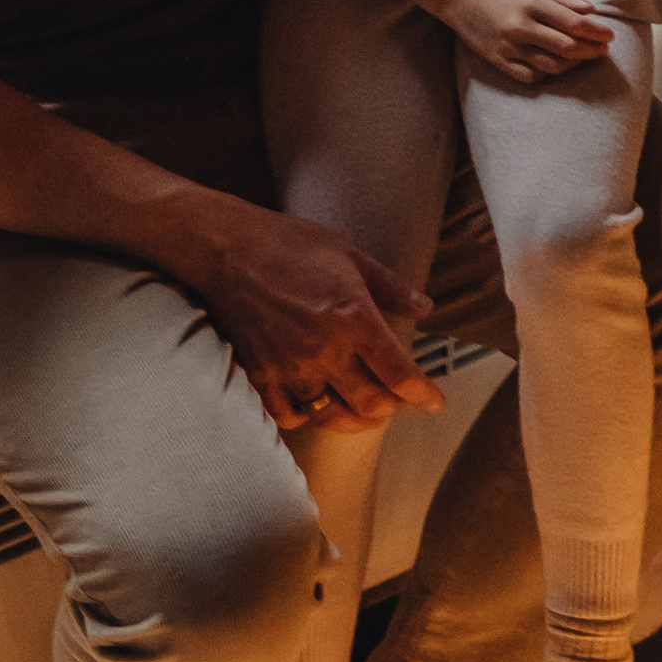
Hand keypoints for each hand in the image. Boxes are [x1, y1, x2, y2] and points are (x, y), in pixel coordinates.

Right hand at [170, 192, 442, 433]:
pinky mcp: (259, 375)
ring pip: (332, 415)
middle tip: (400, 403)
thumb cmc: (288, 243)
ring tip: (365, 412)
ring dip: (355, 418)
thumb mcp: (350, 254)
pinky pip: (289, 415)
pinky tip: (317, 406)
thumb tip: (425, 307)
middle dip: (393, 409)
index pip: (399, 374)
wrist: (226, 248)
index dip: (423, 395)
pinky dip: (308, 416)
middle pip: (371, 403)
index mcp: (354, 319)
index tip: (435, 402)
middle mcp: (325, 351)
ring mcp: (289, 367)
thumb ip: (391, 286)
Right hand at [448, 0, 620, 85]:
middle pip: (566, 47)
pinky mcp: (497, 61)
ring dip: (573, 64)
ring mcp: (508, 47)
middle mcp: (520, 27)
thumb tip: (590, 10)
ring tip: (584, 58)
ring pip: (551, 65)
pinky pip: (529, 76)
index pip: (573, 23)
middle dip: (591, 50)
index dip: (596, 32)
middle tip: (603, 49)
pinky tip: (557, 67)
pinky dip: (548, 74)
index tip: (609, 35)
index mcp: (530, 3)